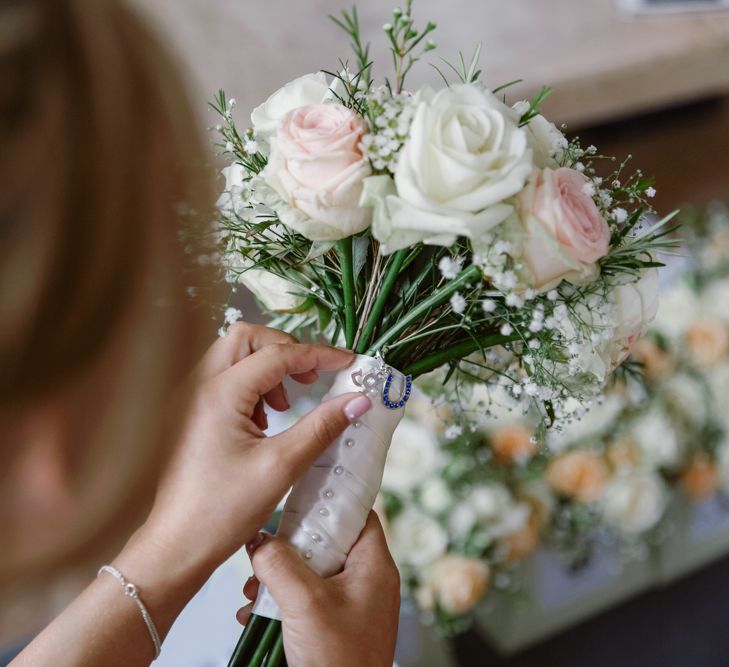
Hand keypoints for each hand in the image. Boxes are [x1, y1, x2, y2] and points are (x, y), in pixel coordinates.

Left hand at [116, 323, 371, 588]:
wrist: (175, 546)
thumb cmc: (222, 510)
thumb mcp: (282, 466)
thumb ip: (323, 426)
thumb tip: (359, 400)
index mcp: (220, 393)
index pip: (278, 353)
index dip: (319, 354)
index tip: (348, 363)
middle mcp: (199, 385)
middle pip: (247, 338)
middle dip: (285, 350)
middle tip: (309, 380)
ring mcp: (189, 398)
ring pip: (234, 356)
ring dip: (266, 368)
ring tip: (285, 406)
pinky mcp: (188, 414)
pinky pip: (223, 379)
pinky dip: (250, 386)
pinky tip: (264, 422)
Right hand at [241, 512, 399, 666]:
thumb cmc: (340, 663)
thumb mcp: (305, 604)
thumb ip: (280, 564)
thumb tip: (259, 540)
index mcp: (374, 567)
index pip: (358, 515)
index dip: (330, 503)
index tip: (300, 498)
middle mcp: (366, 582)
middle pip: (327, 544)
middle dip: (291, 548)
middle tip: (266, 551)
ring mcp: (351, 606)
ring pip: (311, 573)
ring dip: (279, 578)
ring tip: (254, 590)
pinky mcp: (334, 627)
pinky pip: (305, 601)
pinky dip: (281, 603)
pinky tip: (254, 614)